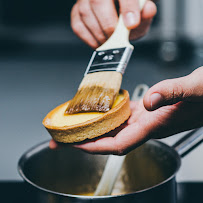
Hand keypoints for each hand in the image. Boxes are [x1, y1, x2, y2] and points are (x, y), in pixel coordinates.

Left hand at [49, 67, 202, 153]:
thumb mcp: (195, 89)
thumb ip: (172, 93)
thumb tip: (150, 101)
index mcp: (155, 125)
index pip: (118, 144)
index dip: (95, 147)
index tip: (74, 145)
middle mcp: (147, 125)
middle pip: (110, 139)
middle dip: (86, 141)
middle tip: (63, 138)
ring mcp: (147, 119)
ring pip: (115, 128)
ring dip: (95, 128)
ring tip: (76, 125)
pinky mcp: (149, 110)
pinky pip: (124, 116)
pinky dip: (110, 116)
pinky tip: (102, 110)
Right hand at [71, 0, 156, 48]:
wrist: (118, 14)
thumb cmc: (129, 13)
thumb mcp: (142, 12)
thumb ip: (146, 11)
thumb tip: (147, 10)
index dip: (127, 7)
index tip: (131, 24)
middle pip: (98, 2)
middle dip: (109, 26)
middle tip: (117, 38)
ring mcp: (84, 0)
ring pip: (86, 14)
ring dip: (100, 34)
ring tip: (110, 42)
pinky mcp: (76, 13)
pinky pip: (78, 27)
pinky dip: (90, 39)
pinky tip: (100, 41)